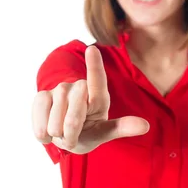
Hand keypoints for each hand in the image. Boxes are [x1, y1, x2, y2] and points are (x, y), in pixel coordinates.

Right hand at [32, 45, 148, 153]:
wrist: (63, 138)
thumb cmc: (88, 133)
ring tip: (62, 135)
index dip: (94, 65)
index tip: (92, 49)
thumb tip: (146, 126)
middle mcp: (79, 88)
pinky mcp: (42, 96)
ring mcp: (59, 90)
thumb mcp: (104, 133)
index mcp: (98, 96)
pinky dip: (43, 131)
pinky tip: (48, 134)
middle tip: (74, 138)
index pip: (97, 79)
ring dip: (58, 133)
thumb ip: (122, 128)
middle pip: (75, 107)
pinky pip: (40, 114)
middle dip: (73, 129)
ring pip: (56, 114)